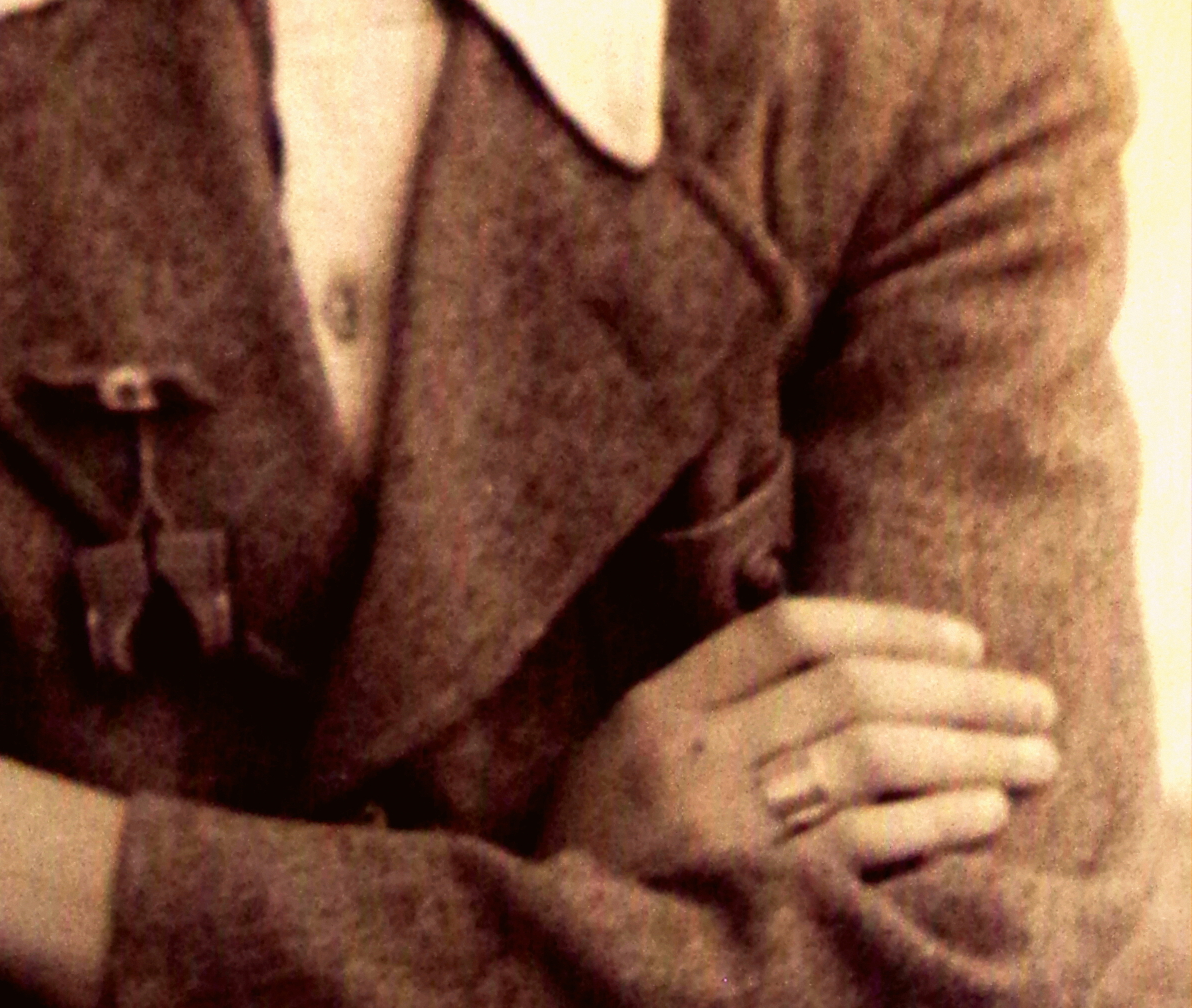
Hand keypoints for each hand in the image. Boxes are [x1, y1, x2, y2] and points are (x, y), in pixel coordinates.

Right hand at [541, 597, 1058, 877]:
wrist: (546, 957)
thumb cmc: (605, 855)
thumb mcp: (634, 756)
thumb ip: (719, 708)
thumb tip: (853, 666)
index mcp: (660, 704)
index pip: (791, 631)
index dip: (890, 626)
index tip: (968, 639)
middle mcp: (690, 751)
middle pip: (848, 689)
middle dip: (958, 688)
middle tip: (1036, 698)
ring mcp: (719, 825)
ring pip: (867, 755)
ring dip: (968, 751)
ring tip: (1036, 756)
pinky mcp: (753, 897)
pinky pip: (860, 846)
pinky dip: (933, 821)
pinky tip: (987, 813)